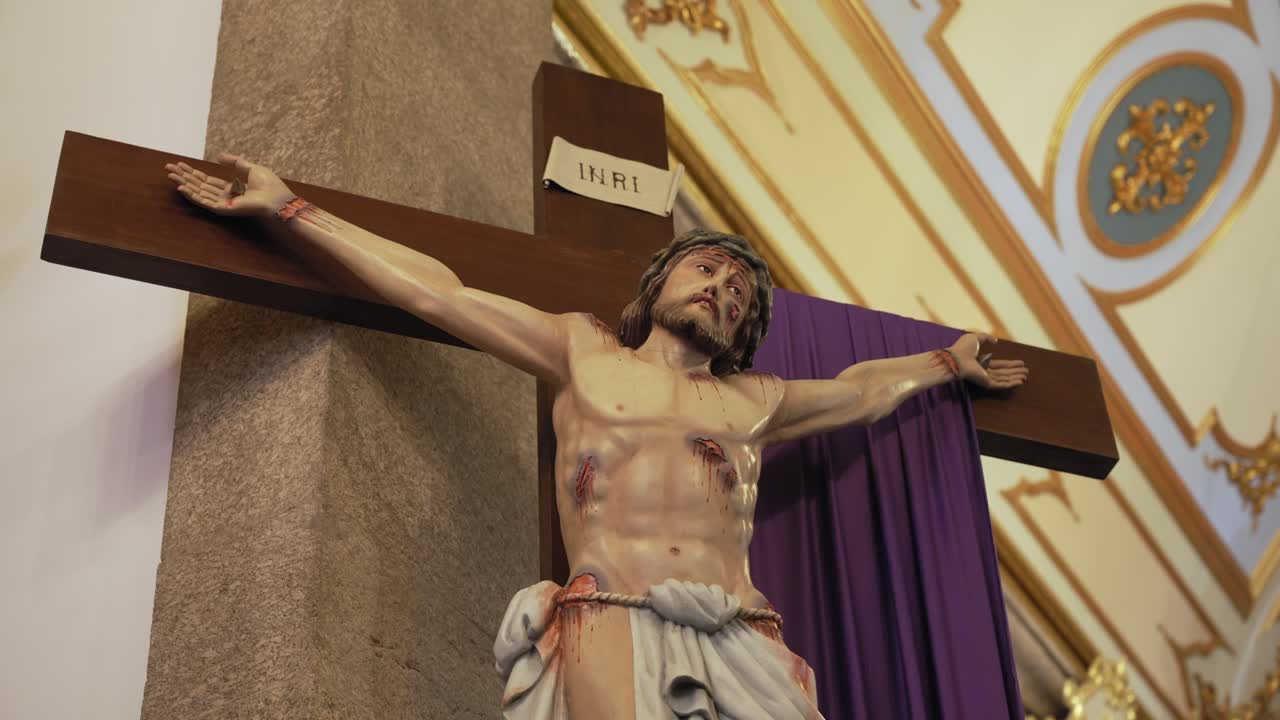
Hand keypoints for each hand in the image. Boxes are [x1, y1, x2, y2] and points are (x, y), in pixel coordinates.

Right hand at [164, 152, 295, 218]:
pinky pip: (203, 202)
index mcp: (231, 188)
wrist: (278, 198)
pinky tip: (181, 187)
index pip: (206, 180)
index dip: (193, 172)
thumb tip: (218, 155)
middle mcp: (224, 197)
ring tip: (170, 175)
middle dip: (184, 176)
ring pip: (198, 193)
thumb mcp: (250, 168)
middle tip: (168, 167)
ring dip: (183, 184)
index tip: (180, 164)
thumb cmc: (269, 185)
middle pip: (199, 186)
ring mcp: (223, 204)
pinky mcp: (223, 209)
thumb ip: (234, 162)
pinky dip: (191, 195)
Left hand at [948, 333, 1027, 389]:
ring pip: (1003, 379)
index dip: (1010, 364)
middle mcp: (983, 372)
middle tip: (1026, 371)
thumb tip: (996, 340)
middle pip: (1003, 373)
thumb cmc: (962, 348)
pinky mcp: (985, 383)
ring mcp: (984, 378)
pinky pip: (1001, 385)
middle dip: (1015, 372)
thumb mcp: (976, 338)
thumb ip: (986, 337)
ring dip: (1015, 378)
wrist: (956, 358)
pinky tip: (1019, 382)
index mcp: (981, 362)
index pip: (998, 365)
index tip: (1021, 363)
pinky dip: (1011, 384)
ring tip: (1025, 376)